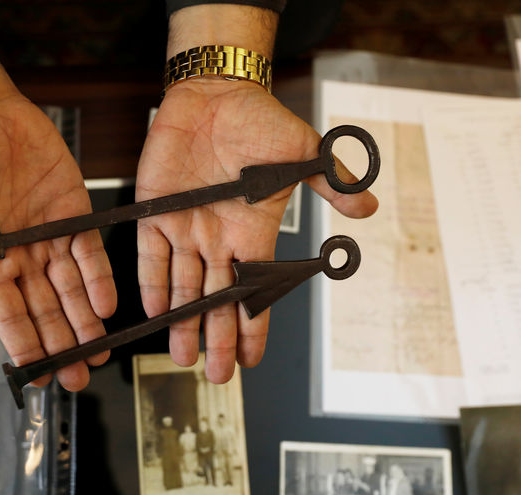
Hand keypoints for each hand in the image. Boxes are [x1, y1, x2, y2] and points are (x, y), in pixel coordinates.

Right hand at [0, 17, 115, 390]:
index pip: (5, 311)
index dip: (22, 342)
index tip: (36, 376)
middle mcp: (19, 253)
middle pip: (43, 308)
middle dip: (60, 344)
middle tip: (77, 377)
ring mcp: (48, 233)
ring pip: (70, 287)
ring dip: (84, 320)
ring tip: (97, 354)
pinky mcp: (72, 210)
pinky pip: (89, 250)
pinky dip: (98, 277)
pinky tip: (107, 305)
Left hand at [137, 79, 377, 383]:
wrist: (216, 94)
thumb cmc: (261, 122)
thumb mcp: (303, 151)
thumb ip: (330, 182)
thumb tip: (368, 206)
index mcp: (254, 231)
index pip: (255, 289)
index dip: (254, 325)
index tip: (251, 360)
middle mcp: (219, 238)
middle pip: (218, 299)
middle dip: (217, 338)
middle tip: (215, 375)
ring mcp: (186, 227)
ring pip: (184, 286)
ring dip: (184, 322)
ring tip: (183, 357)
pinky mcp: (156, 211)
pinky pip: (152, 256)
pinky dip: (154, 283)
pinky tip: (158, 312)